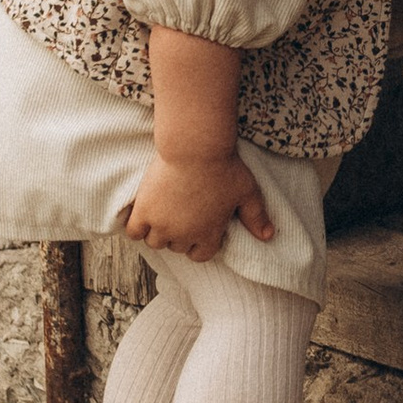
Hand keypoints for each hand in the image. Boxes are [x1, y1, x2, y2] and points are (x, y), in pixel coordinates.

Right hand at [122, 150, 273, 260]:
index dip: (199, 242)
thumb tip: (269, 236)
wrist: (195, 148)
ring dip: (157, 232)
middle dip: (179, 235)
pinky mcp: (143, 211)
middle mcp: (184, 235)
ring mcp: (162, 225)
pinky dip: (136, 227)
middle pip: (176, 247)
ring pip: (154, 242)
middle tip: (180, 214)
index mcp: (209, 235)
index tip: (197, 226)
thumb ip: (256, 217)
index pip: (200, 255)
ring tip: (161, 214)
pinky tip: (142, 214)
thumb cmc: (224, 167)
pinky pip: (133, 232)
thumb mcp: (247, 192)